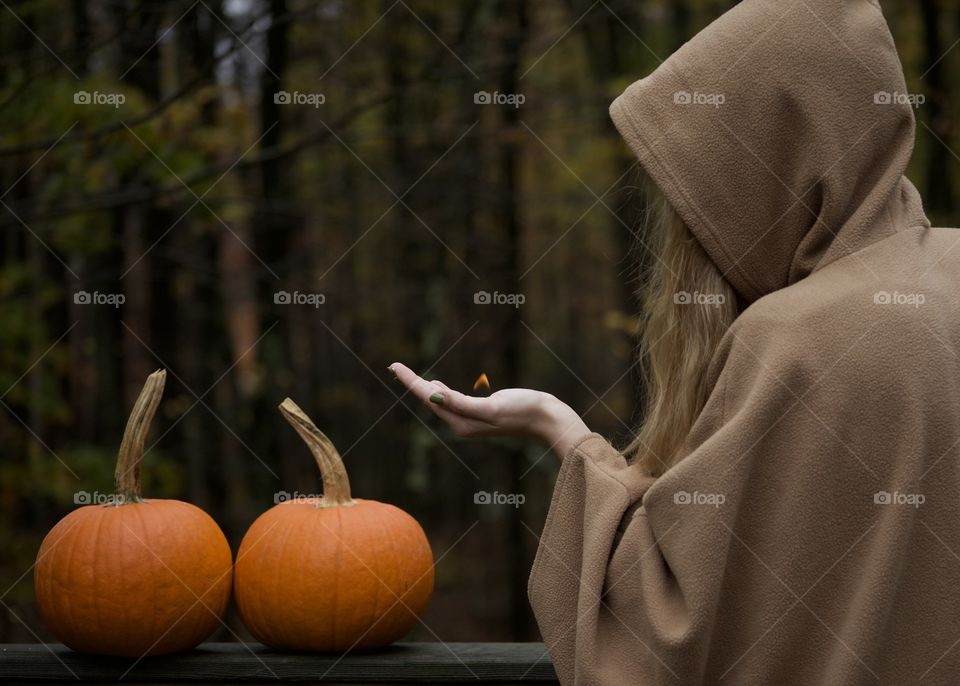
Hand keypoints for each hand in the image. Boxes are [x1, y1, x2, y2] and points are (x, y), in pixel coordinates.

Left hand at [388, 362, 591, 459]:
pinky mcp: (480, 413)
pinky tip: (436, 386)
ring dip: (423, 386)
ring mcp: (471, 419)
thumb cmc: (522, 411)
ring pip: (439, 400)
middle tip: (393, 366)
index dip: (410, 381)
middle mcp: (462, 424)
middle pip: (429, 399)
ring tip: (406, 374)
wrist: (547, 419)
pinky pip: (452, 401)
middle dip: (411, 383)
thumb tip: (433, 396)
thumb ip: (460, 403)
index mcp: (461, 422)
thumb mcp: (490, 406)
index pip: (428, 398)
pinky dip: (440, 391)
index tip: (393, 366)